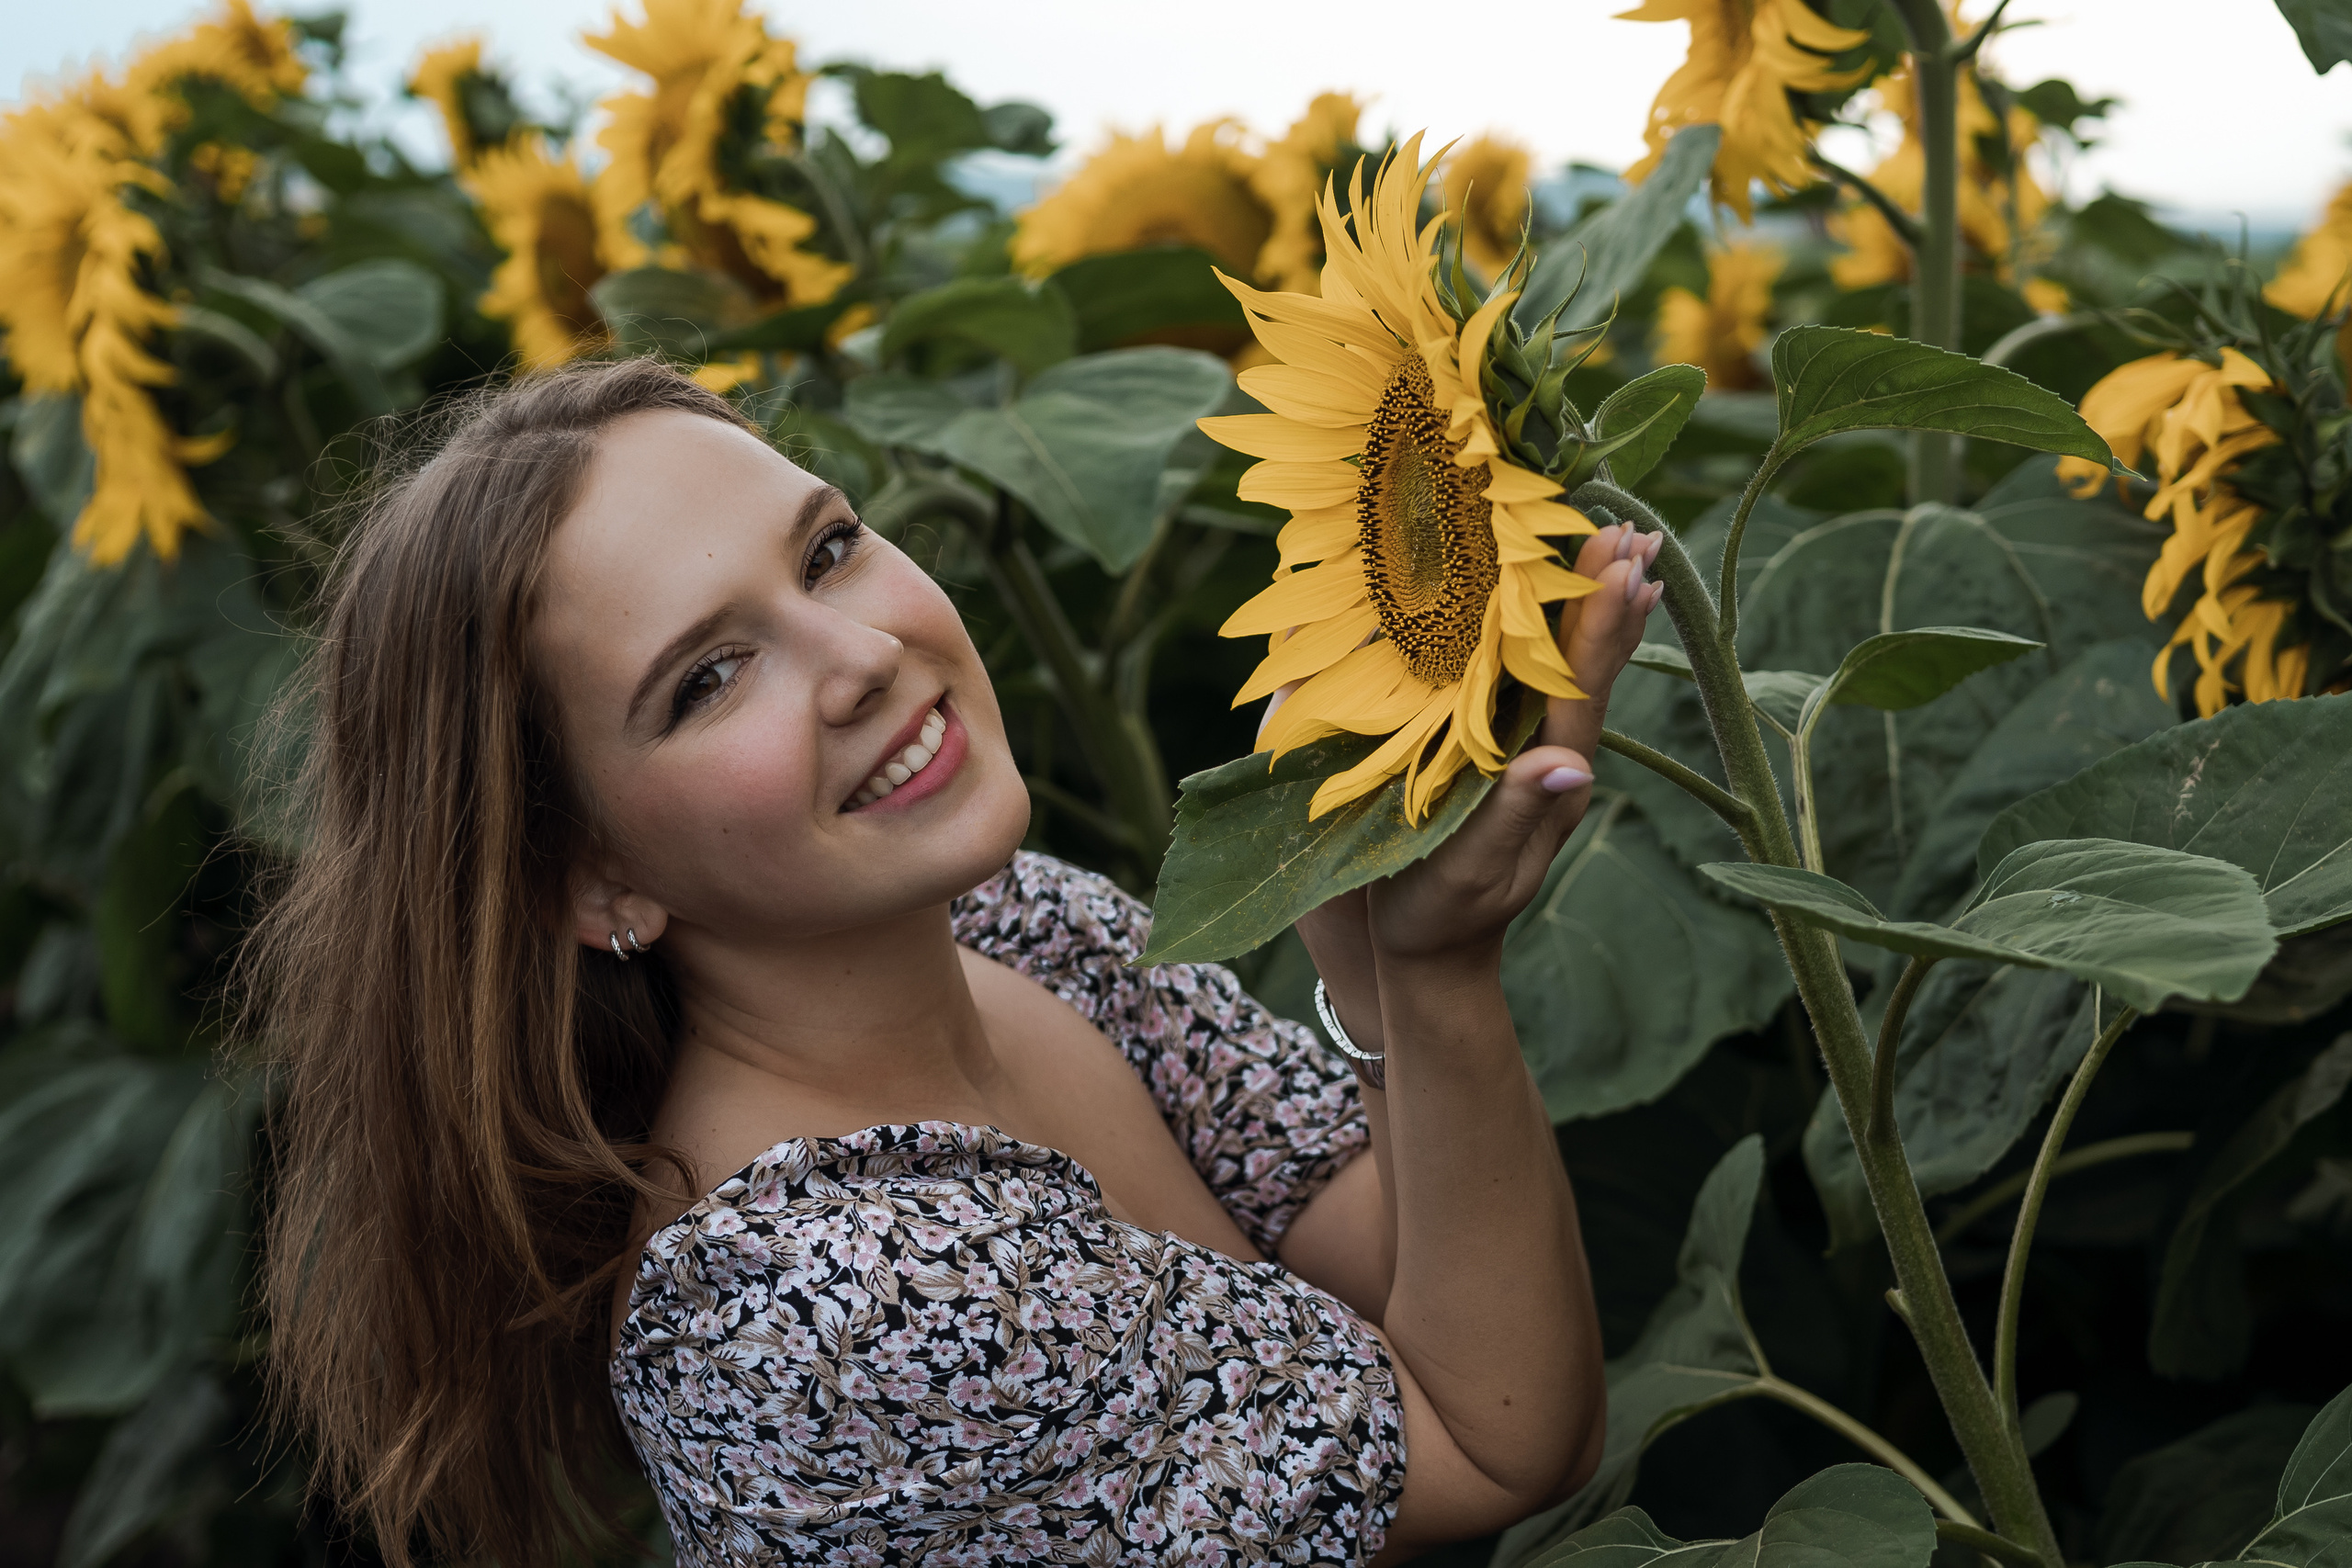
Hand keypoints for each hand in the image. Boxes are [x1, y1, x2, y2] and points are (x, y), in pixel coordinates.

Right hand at [1289, 523, 1663, 1016]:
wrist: (1425, 953)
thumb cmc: (1436, 916)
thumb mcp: (1471, 874)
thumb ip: (1514, 818)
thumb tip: (1571, 766)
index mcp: (1548, 782)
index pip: (1582, 690)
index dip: (1602, 628)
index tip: (1625, 565)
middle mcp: (1549, 757)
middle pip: (1586, 664)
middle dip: (1608, 596)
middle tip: (1633, 528)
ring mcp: (1526, 752)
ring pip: (1566, 666)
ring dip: (1588, 604)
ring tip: (1613, 542)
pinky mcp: (1499, 752)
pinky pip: (1532, 680)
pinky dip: (1547, 631)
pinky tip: (1543, 597)